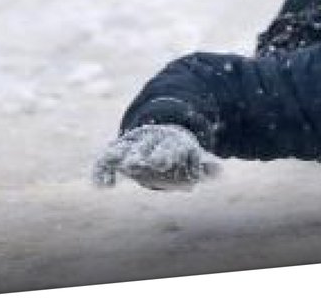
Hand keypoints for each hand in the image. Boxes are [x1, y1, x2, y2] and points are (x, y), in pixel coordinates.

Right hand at [92, 124, 220, 190]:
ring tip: (121, 167)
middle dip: (142, 155)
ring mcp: (131, 146)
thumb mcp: (193, 156)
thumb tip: (219, 172)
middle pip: (145, 148)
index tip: (162, 162)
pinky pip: (105, 161)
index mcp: (170, 142)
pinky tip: (103, 186)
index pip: (168, 147)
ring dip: (122, 157)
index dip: (165, 154)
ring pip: (125, 150)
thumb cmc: (178, 151)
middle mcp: (149, 142)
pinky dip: (101, 171)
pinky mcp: (116, 152)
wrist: (156, 133)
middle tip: (139, 163)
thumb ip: (205, 166)